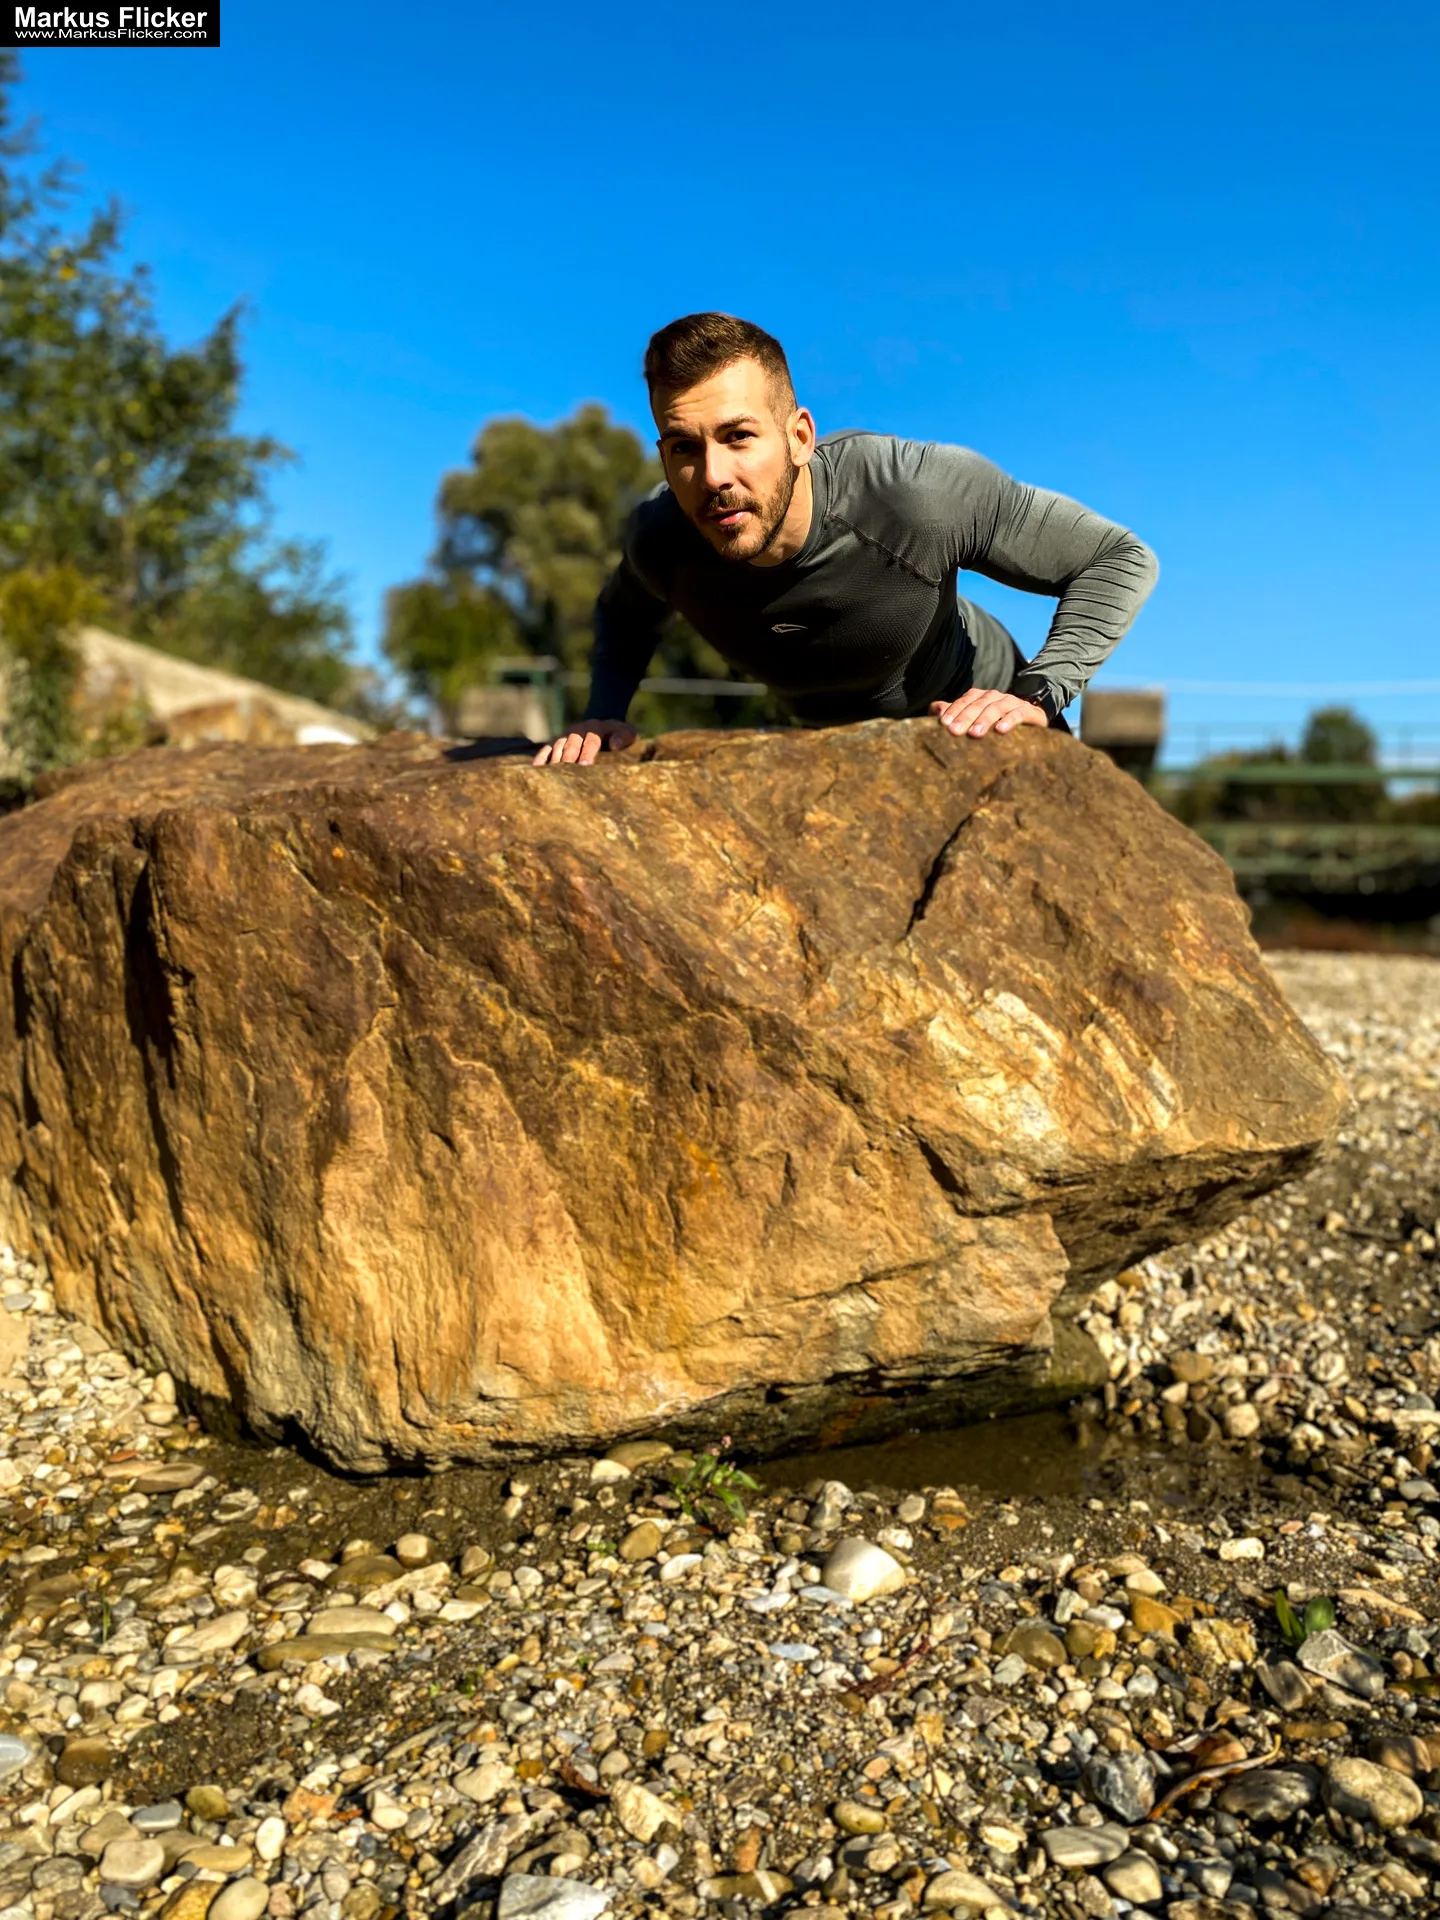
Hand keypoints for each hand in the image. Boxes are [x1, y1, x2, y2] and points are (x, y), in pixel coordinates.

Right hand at [532, 719, 637, 766]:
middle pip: (571, 745)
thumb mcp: (627, 733)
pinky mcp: (557, 742)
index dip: (588, 753)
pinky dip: (541, 758)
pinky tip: (536, 769)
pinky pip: (547, 749)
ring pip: (558, 747)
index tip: (585, 766)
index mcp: (595, 728)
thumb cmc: (618, 734)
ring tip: (552, 778)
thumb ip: (623, 737)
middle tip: (566, 775)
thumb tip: (614, 745)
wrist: (603, 723)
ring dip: (555, 761)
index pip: (591, 741)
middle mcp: (578, 730)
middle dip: (569, 760)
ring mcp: (565, 735)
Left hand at [929, 689, 1048, 737]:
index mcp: (980, 697)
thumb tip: (934, 711)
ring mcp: (1012, 702)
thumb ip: (954, 713)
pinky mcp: (1028, 712)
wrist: (1031, 720)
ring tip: (975, 734)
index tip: (943, 724)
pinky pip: (1018, 714)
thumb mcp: (974, 718)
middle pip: (978, 704)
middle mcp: (995, 696)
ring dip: (985, 720)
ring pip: (996, 708)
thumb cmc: (996, 723)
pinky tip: (1001, 731)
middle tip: (954, 732)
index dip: (954, 710)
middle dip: (965, 717)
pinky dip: (1009, 721)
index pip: (965, 700)